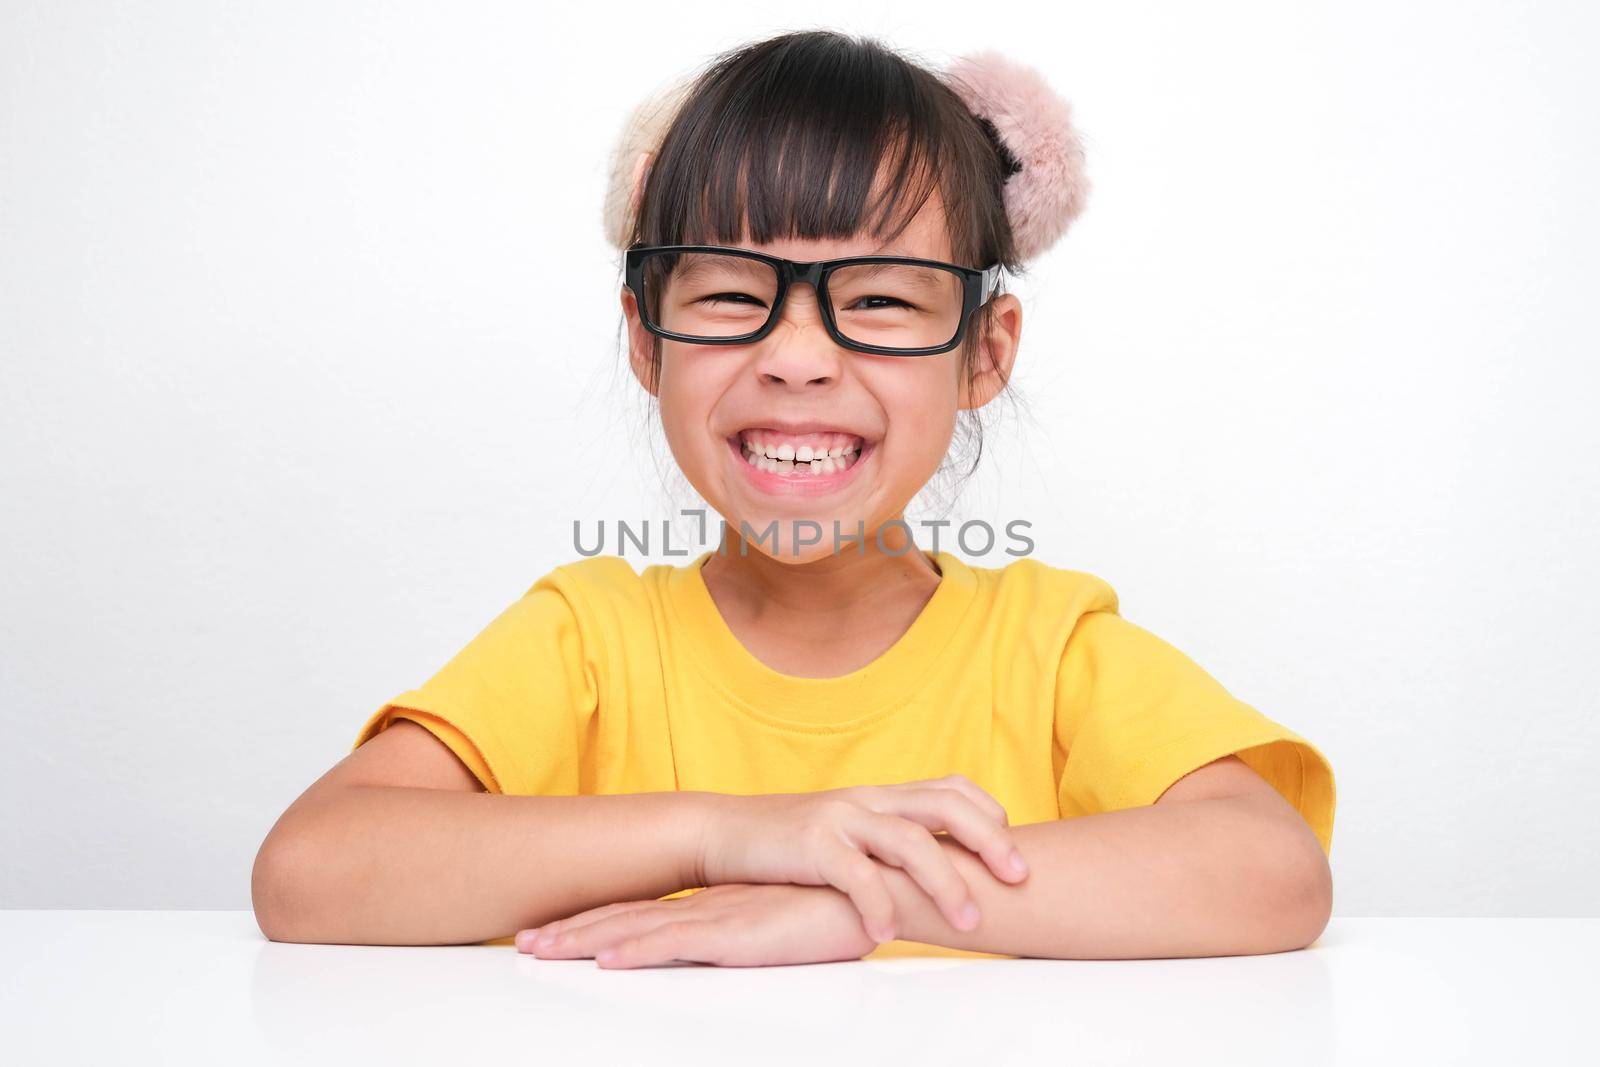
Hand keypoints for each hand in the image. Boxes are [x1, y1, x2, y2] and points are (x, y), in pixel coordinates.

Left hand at [513, 883, 877, 967]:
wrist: (879, 888)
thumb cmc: (841, 906)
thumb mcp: (787, 919)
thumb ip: (757, 927)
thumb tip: (736, 943)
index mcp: (717, 903)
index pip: (643, 913)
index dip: (596, 922)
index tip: (557, 931)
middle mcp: (708, 906)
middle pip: (624, 918)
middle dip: (571, 932)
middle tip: (524, 942)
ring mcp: (719, 917)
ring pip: (635, 930)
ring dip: (583, 941)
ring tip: (539, 950)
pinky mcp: (739, 933)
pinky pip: (676, 944)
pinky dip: (636, 950)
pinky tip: (605, 960)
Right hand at [696, 774, 1028, 943]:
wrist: (724, 832)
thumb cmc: (792, 843)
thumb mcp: (848, 831)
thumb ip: (888, 841)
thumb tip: (939, 869)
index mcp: (882, 795)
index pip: (951, 787)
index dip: (989, 814)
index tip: (1012, 850)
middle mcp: (868, 799)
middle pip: (945, 804)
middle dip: (989, 840)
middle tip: (1018, 878)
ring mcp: (841, 818)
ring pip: (909, 840)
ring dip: (945, 882)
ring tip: (968, 922)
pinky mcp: (811, 844)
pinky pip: (855, 874)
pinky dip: (878, 904)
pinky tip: (887, 933)